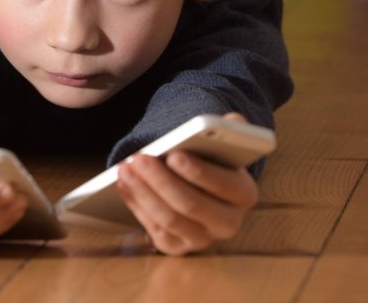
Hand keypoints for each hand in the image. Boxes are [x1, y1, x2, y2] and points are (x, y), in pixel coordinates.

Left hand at [116, 113, 259, 255]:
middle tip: (139, 158)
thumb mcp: (222, 142)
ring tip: (125, 168)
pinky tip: (123, 183)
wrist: (196, 185)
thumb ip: (230, 128)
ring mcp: (202, 239)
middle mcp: (228, 223)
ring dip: (143, 192)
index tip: (174, 155)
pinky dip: (136, 204)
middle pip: (191, 205)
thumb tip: (233, 120)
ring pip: (169, 219)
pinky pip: (154, 229)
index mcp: (244, 193)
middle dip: (161, 180)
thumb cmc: (207, 159)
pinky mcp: (177, 247)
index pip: (223, 185)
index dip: (198, 171)